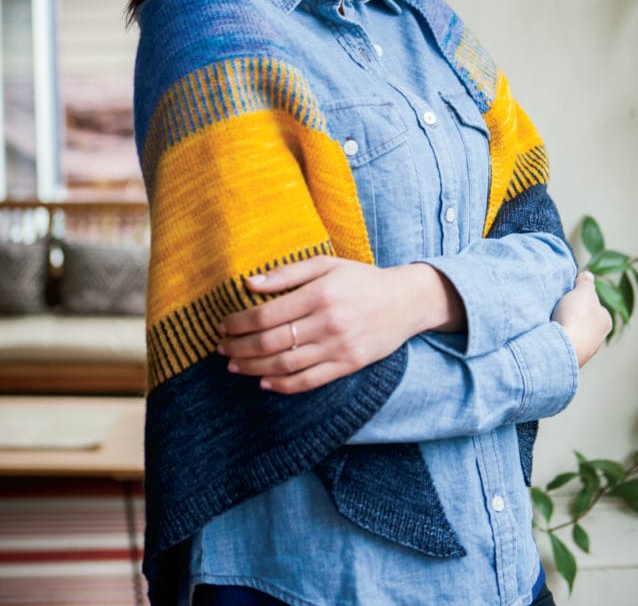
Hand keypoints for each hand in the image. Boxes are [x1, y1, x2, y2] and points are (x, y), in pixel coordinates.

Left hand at [216, 256, 463, 393]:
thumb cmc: (361, 279)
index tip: (223, 326)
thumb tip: (248, 284)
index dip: (239, 323)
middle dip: (240, 347)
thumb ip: (287, 273)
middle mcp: (328, 322)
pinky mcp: (347, 365)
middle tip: (221, 349)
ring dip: (253, 368)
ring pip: (286, 365)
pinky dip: (283, 385)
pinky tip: (264, 382)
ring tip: (234, 366)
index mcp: (319, 294)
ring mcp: (338, 347)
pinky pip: (309, 381)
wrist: (405, 301)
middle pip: (271, 342)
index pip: (267, 315)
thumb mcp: (326, 265)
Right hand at [551, 271, 611, 366]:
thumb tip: (588, 275)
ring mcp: (584, 350)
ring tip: (552, 319)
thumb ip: (586, 283)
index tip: (569, 295)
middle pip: (583, 318)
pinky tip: (549, 331)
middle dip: (572, 313)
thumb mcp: (583, 292)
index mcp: (605, 321)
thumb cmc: (576, 318)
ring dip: (564, 325)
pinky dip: (557, 336)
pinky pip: (563, 342)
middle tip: (559, 307)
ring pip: (573, 331)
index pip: (594, 304)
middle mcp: (598, 338)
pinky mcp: (570, 357)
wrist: (561, 348)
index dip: (581, 297)